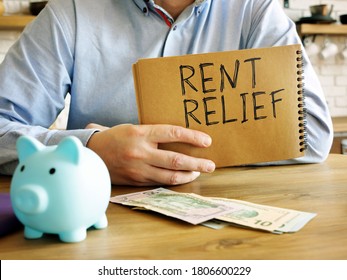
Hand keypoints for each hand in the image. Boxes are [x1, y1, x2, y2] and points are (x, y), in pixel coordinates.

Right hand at [85, 123, 214, 185]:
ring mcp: (138, 168)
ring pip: (170, 175)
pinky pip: (160, 182)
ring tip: (199, 172)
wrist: (93, 153)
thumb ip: (154, 133)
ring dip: (188, 175)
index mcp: (140, 133)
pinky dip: (174, 181)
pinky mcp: (137, 181)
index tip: (207, 141)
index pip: (173, 133)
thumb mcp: (134, 128)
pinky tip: (183, 178)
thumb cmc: (115, 137)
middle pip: (176, 159)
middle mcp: (140, 152)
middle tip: (211, 165)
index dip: (193, 137)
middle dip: (197, 163)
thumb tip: (180, 136)